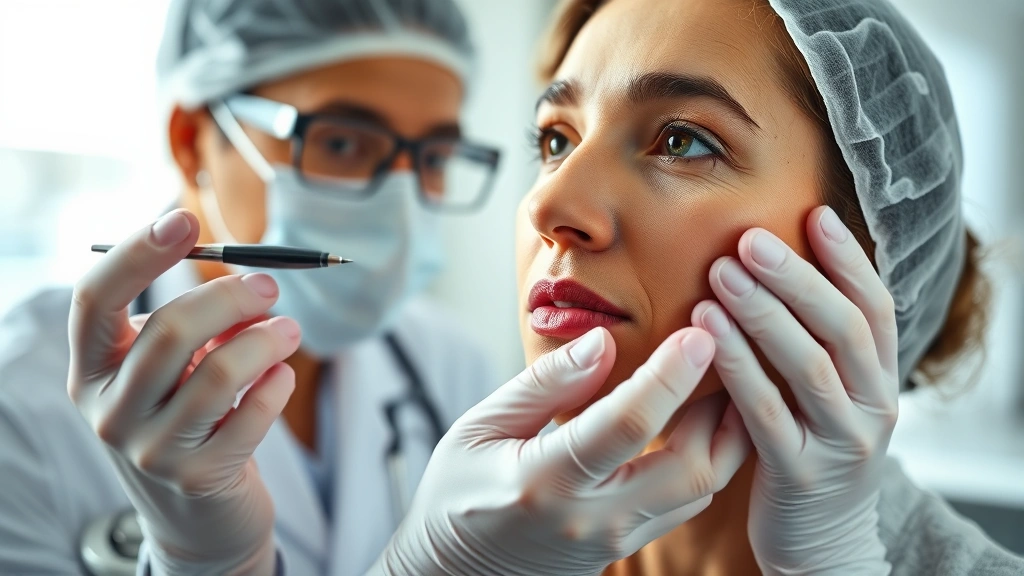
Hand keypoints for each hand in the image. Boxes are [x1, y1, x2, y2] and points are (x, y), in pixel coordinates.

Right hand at [67, 210, 297, 575]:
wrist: (196, 516)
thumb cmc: (184, 420)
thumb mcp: (169, 372)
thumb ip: (192, 325)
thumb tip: (247, 280)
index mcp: (91, 370)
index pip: (95, 300)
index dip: (136, 254)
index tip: (183, 217)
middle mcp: (108, 410)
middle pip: (171, 329)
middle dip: (232, 296)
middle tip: (270, 286)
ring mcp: (150, 449)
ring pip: (220, 370)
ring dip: (268, 338)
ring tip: (290, 330)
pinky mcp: (199, 477)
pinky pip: (252, 413)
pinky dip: (277, 383)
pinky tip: (283, 375)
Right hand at [370, 326, 750, 575]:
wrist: (454, 574)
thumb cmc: (457, 492)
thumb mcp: (481, 426)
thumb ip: (545, 384)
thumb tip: (603, 340)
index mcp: (545, 481)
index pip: (627, 425)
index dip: (669, 375)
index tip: (698, 332)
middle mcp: (591, 519)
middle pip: (690, 468)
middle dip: (720, 406)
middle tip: (728, 349)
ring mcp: (615, 541)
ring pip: (701, 489)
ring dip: (725, 432)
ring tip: (728, 375)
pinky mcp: (628, 548)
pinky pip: (687, 503)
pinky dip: (709, 457)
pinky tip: (706, 417)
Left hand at [692, 206, 896, 574]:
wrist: (820, 542)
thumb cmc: (811, 450)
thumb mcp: (828, 396)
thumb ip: (815, 343)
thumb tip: (779, 267)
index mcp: (880, 379)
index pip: (875, 307)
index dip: (848, 259)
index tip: (815, 213)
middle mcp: (872, 407)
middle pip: (842, 328)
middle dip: (797, 277)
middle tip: (750, 238)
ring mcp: (840, 443)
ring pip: (808, 367)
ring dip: (764, 314)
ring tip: (722, 274)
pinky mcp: (800, 474)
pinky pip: (767, 413)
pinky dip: (738, 367)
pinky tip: (705, 331)